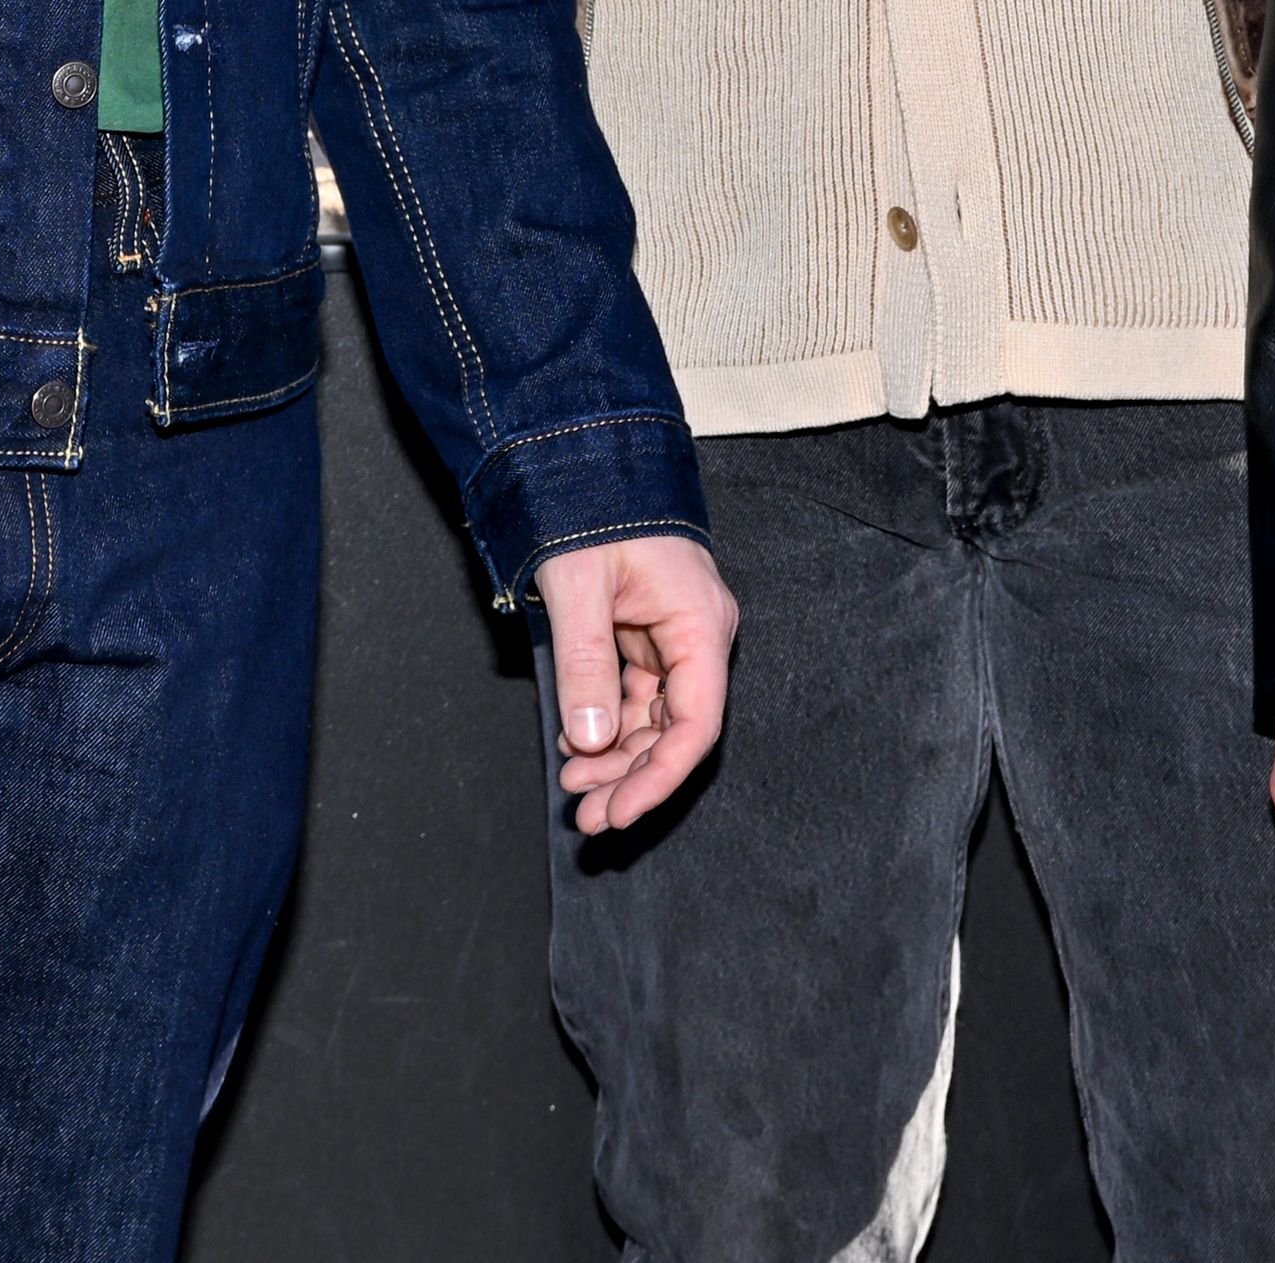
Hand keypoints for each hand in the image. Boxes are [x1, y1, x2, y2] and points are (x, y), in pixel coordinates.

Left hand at [537, 531, 737, 834]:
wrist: (586, 457)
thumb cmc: (594, 507)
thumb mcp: (579, 585)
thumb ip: (585, 665)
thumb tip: (590, 742)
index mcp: (699, 624)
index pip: (696, 724)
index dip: (660, 777)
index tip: (621, 812)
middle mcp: (696, 636)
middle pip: (675, 731)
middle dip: (631, 778)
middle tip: (588, 817)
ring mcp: (673, 636)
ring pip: (653, 719)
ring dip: (617, 759)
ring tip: (576, 792)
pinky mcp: (648, 635)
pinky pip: (635, 695)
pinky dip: (607, 725)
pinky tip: (578, 748)